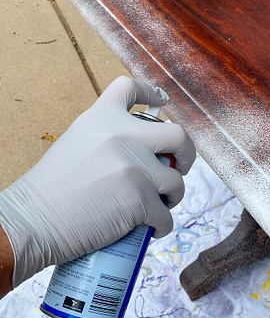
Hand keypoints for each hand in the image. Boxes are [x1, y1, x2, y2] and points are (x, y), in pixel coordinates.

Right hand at [0, 76, 196, 288]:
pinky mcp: (141, 200)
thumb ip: (106, 141)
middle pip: (178, 135)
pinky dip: (162, 225)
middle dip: (187, 154)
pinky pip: (166, 215)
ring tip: (160, 205)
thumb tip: (138, 155)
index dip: (150, 92)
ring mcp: (135, 168)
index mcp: (102, 118)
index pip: (130, 88)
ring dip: (173, 196)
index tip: (161, 100)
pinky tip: (153, 229)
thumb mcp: (76, 145)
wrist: (34, 219)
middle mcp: (123, 136)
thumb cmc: (49, 191)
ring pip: (176, 181)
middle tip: (181, 167)